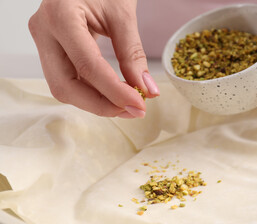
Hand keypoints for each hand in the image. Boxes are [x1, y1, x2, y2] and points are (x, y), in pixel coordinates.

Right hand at [29, 0, 159, 117]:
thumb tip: (147, 91)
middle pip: (65, 86)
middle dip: (101, 105)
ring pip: (64, 88)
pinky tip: (113, 95)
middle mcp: (44, 31)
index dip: (114, 91)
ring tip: (127, 104)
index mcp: (60, 16)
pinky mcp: (51, 51)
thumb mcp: (122, 14)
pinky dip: (92, 93)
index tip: (139, 105)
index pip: (87, 65)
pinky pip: (68, 80)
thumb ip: (133, 54)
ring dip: (97, 103)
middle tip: (133, 110)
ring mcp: (44, 42)